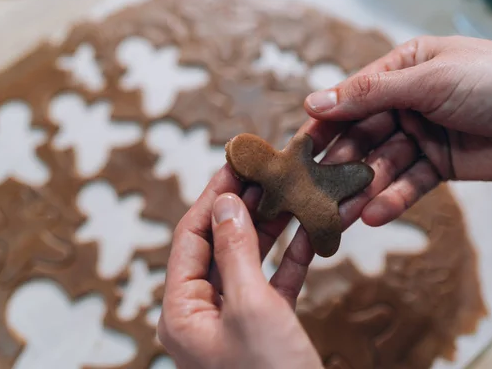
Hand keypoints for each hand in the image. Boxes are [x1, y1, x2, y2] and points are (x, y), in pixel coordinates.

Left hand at [158, 165, 322, 368]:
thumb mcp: (251, 306)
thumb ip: (236, 250)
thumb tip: (226, 201)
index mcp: (181, 310)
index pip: (190, 237)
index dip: (212, 196)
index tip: (233, 162)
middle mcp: (202, 313)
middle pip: (220, 245)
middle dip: (244, 207)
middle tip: (266, 171)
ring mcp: (234, 321)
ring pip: (249, 261)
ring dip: (271, 227)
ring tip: (289, 191)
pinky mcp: (264, 329)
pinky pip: (274, 284)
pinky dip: (291, 258)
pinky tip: (309, 232)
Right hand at [299, 35, 491, 226]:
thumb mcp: (429, 80)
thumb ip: (370, 94)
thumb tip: (315, 102)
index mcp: (401, 70)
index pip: (351, 100)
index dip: (323, 125)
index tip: (296, 150)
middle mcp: (406, 102)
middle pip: (362, 137)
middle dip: (339, 165)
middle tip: (312, 192)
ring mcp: (422, 135)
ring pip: (381, 165)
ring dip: (361, 190)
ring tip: (339, 215)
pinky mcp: (439, 165)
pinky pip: (409, 184)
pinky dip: (393, 199)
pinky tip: (375, 214)